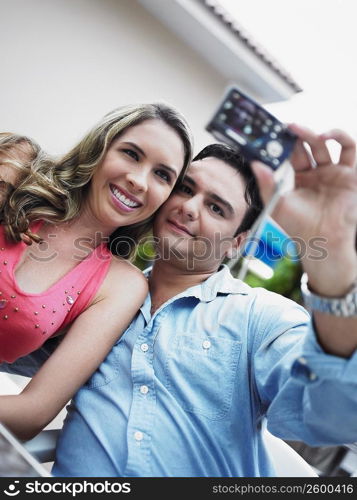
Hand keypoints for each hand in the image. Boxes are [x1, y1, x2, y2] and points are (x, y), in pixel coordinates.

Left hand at [251, 124, 356, 294]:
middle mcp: (317, 173)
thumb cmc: (298, 227)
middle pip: (307, 146)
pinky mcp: (350, 173)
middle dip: (295, 135)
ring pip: (325, 145)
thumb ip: (265, 185)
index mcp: (300, 178)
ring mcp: (334, 172)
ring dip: (313, 133)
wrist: (322, 240)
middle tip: (283, 126)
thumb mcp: (276, 205)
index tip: (272, 133)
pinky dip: (340, 137)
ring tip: (298, 129)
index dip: (283, 143)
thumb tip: (254, 164)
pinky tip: (325, 135)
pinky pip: (349, 148)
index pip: (291, 154)